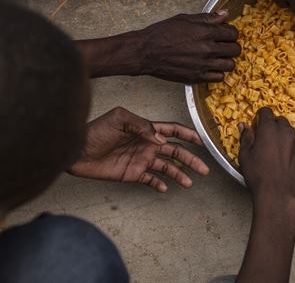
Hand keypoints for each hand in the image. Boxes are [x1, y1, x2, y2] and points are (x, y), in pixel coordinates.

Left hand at [69, 107, 209, 191]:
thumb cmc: (95, 130)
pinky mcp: (132, 174)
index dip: (188, 134)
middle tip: (205, 168)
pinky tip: (164, 188)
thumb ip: (142, 126)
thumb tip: (161, 139)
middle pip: (176, 152)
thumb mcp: (119, 118)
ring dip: (180, 174)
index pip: (173, 131)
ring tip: (190, 183)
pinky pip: (150, 180)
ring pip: (167, 168)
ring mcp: (141, 160)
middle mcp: (148, 145)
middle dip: (191, 159)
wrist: (76, 150)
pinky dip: (159, 184)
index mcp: (147, 130)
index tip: (202, 141)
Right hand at [134, 11, 240, 82]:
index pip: (232, 33)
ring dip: (227, 60)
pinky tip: (211, 67)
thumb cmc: (162, 33)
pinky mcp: (197, 77)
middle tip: (224, 45)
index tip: (227, 34)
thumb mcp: (184, 19)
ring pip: (230, 65)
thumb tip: (225, 14)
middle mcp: (207, 49)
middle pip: (235, 50)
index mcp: (205, 32)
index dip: (232, 33)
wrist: (145, 52)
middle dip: (232, 46)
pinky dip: (218, 73)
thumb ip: (207, 18)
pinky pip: (219, 77)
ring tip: (219, 57)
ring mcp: (203, 65)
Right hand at [238, 107, 294, 202]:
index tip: (255, 127)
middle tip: (263, 139)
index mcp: (270, 128)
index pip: (266, 111)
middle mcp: (286, 132)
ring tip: (272, 150)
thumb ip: (245, 137)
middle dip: (271, 125)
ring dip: (281, 135)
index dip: (259, 117)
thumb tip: (244, 126)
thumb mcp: (245, 155)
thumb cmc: (258, 175)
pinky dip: (288, 146)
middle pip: (279, 120)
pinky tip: (281, 159)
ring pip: (289, 132)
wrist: (279, 194)